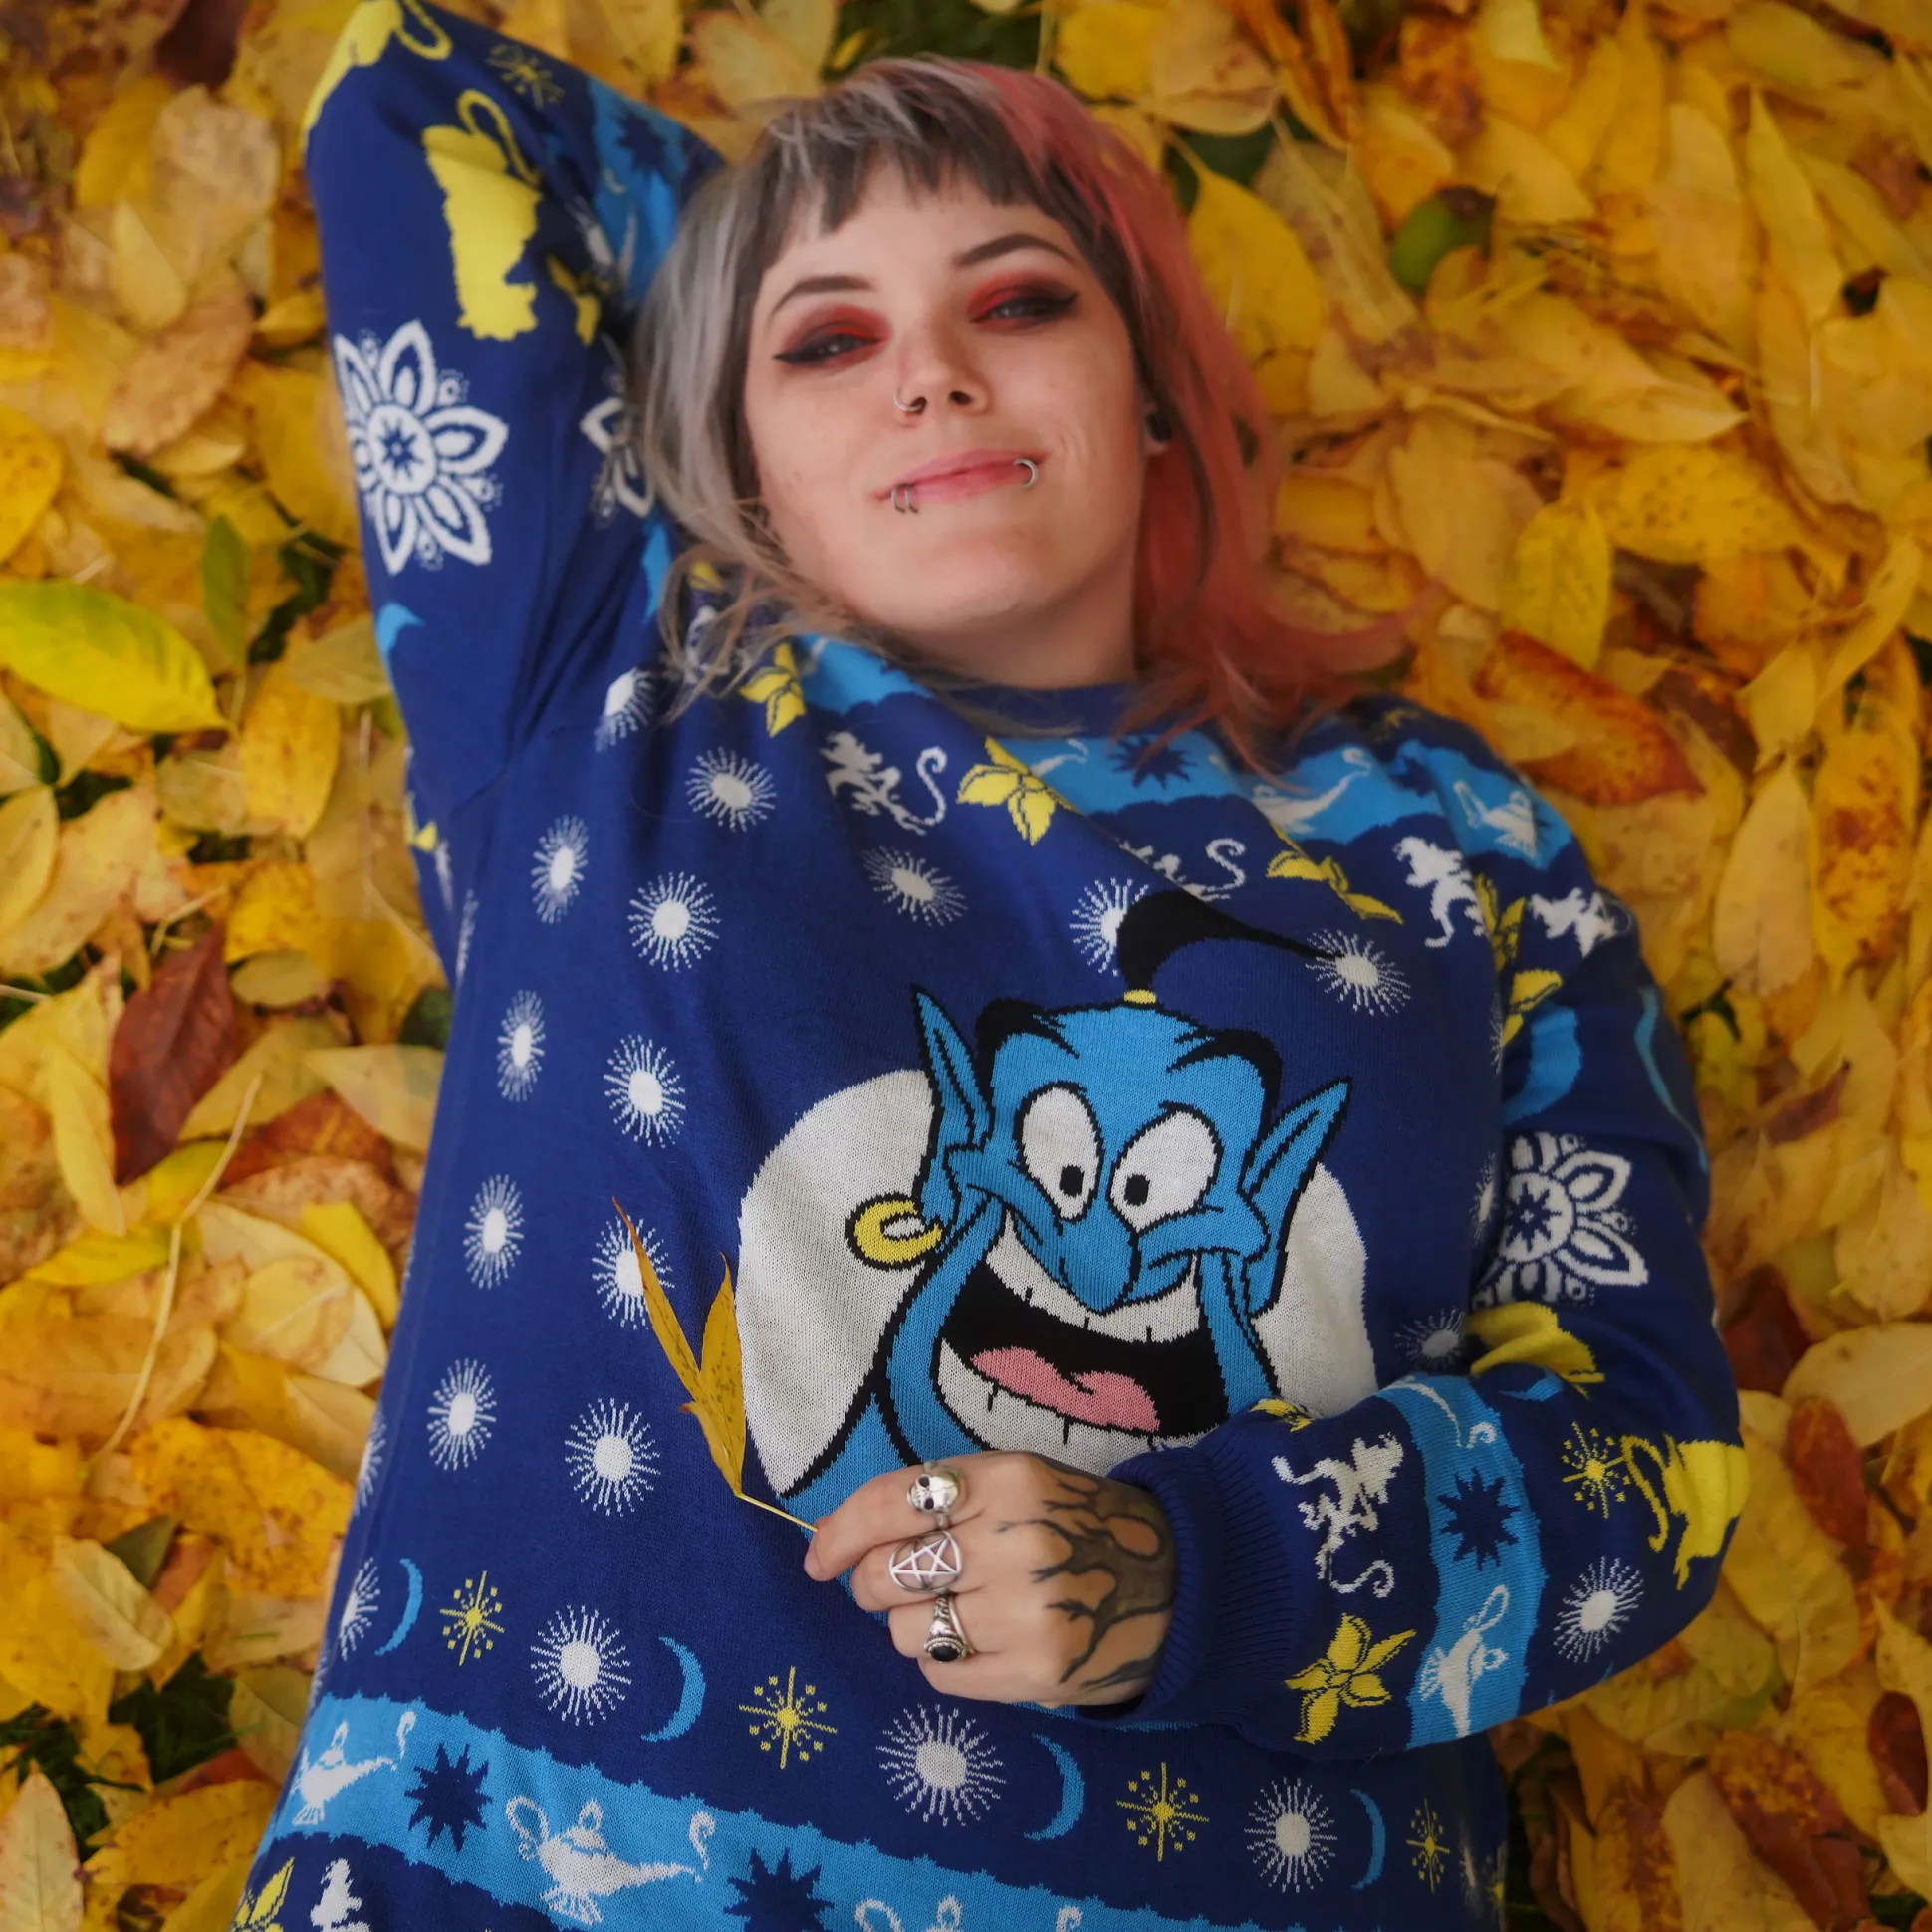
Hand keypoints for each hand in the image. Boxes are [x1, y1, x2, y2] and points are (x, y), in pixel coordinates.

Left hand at [803, 1452, 1174, 1706]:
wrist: (1178, 1578)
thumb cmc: (1077, 1522)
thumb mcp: (1018, 1481)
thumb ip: (940, 1498)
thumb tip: (836, 1540)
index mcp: (1005, 1480)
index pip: (889, 1503)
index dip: (839, 1534)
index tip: (818, 1560)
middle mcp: (1014, 1542)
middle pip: (887, 1576)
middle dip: (875, 1586)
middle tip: (902, 1586)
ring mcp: (1028, 1613)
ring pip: (908, 1633)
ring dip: (916, 1627)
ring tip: (958, 1613)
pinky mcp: (1038, 1674)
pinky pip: (943, 1676)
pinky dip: (946, 1663)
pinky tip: (982, 1643)